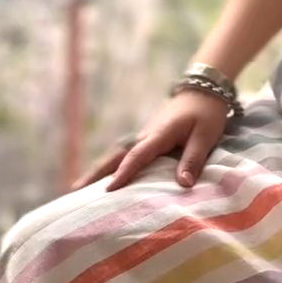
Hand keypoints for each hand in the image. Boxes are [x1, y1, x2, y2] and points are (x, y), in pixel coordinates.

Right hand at [71, 89, 230, 192]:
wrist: (203, 91)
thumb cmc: (206, 114)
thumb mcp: (205, 136)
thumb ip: (193, 159)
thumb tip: (183, 184)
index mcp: (159, 134)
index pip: (137, 155)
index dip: (124, 173)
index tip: (109, 189)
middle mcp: (145, 136)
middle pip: (116, 155)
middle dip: (96, 173)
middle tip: (75, 190)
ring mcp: (144, 137)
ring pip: (117, 155)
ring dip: (99, 170)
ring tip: (80, 190)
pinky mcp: (147, 140)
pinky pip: (126, 155)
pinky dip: (112, 167)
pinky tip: (105, 180)